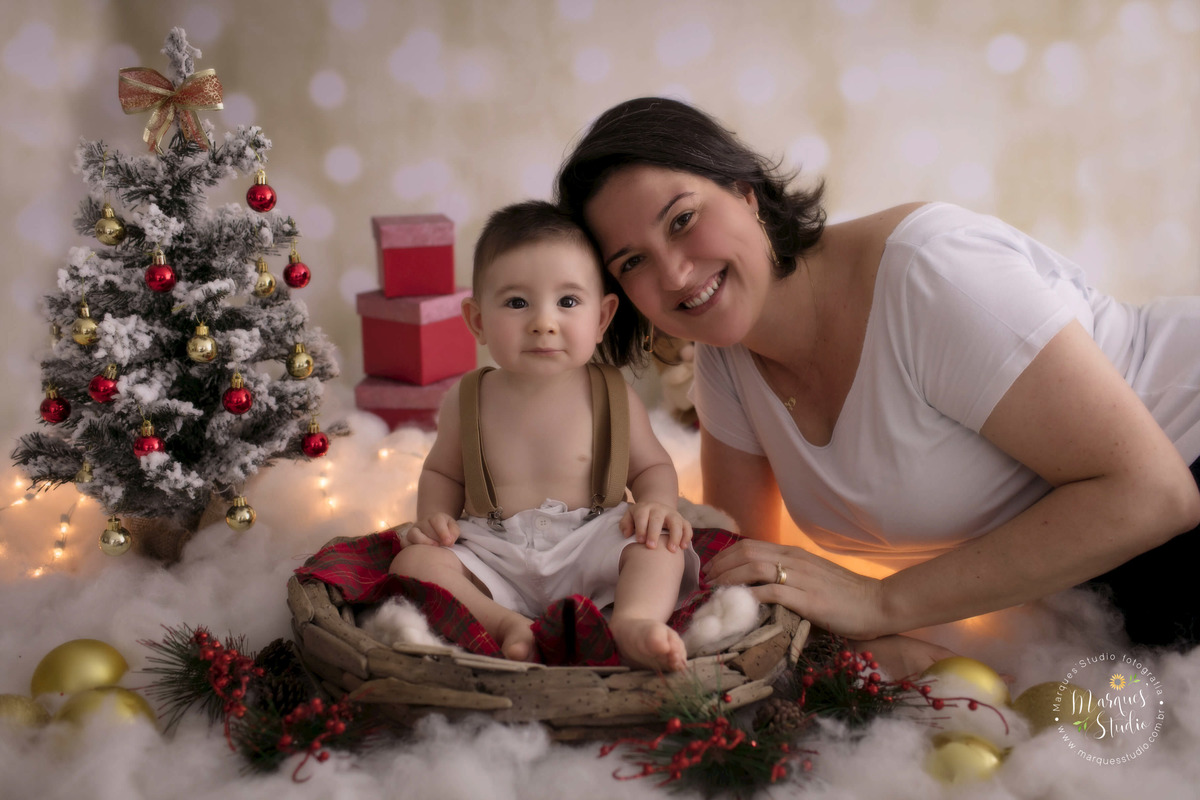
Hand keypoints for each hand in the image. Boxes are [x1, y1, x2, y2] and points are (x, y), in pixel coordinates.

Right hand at [406, 513, 460, 546]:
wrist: (434, 531)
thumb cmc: (446, 531)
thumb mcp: (453, 529)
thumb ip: (454, 532)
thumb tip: (448, 541)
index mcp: (435, 517)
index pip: (437, 520)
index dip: (443, 532)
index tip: (449, 543)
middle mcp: (422, 522)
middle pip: (426, 527)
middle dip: (435, 538)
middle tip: (442, 546)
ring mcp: (413, 530)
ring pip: (413, 534)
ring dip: (424, 542)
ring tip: (433, 548)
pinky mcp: (407, 540)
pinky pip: (405, 543)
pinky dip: (411, 548)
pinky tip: (422, 553)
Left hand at [620, 502, 692, 552]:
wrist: (656, 508)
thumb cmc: (640, 517)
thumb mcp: (630, 516)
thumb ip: (625, 524)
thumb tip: (627, 534)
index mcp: (645, 508)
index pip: (642, 516)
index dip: (641, 528)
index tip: (640, 541)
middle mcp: (659, 509)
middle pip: (657, 519)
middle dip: (654, 533)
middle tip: (651, 547)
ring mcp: (672, 514)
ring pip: (676, 522)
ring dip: (675, 536)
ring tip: (672, 550)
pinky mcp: (682, 520)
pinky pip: (687, 526)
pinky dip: (687, 536)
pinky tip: (683, 547)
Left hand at [702, 539, 886, 639]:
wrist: (878, 603)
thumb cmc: (847, 595)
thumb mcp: (813, 578)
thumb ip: (789, 578)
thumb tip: (760, 590)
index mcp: (794, 555)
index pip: (750, 546)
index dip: (726, 557)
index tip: (712, 571)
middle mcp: (794, 560)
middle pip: (746, 553)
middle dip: (721, 566)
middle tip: (706, 581)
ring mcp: (801, 578)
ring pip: (753, 568)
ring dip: (729, 579)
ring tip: (715, 592)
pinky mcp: (807, 599)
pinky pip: (771, 592)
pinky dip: (751, 596)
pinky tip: (738, 605)